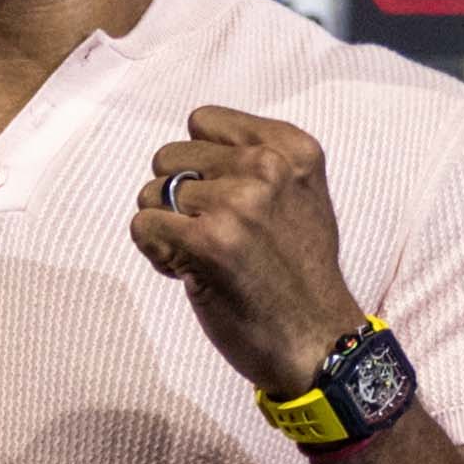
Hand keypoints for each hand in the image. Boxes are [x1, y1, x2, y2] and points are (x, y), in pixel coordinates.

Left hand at [128, 104, 369, 398]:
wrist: (319, 341)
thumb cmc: (301, 276)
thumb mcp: (301, 196)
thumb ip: (257, 162)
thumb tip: (192, 150)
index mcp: (292, 148)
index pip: (203, 121)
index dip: (200, 163)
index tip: (224, 200)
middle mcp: (267, 167)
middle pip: (169, 156)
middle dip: (178, 197)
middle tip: (213, 236)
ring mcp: (237, 203)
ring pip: (151, 193)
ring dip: (167, 229)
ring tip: (205, 257)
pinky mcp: (209, 242)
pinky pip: (144, 226)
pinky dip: (157, 253)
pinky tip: (190, 273)